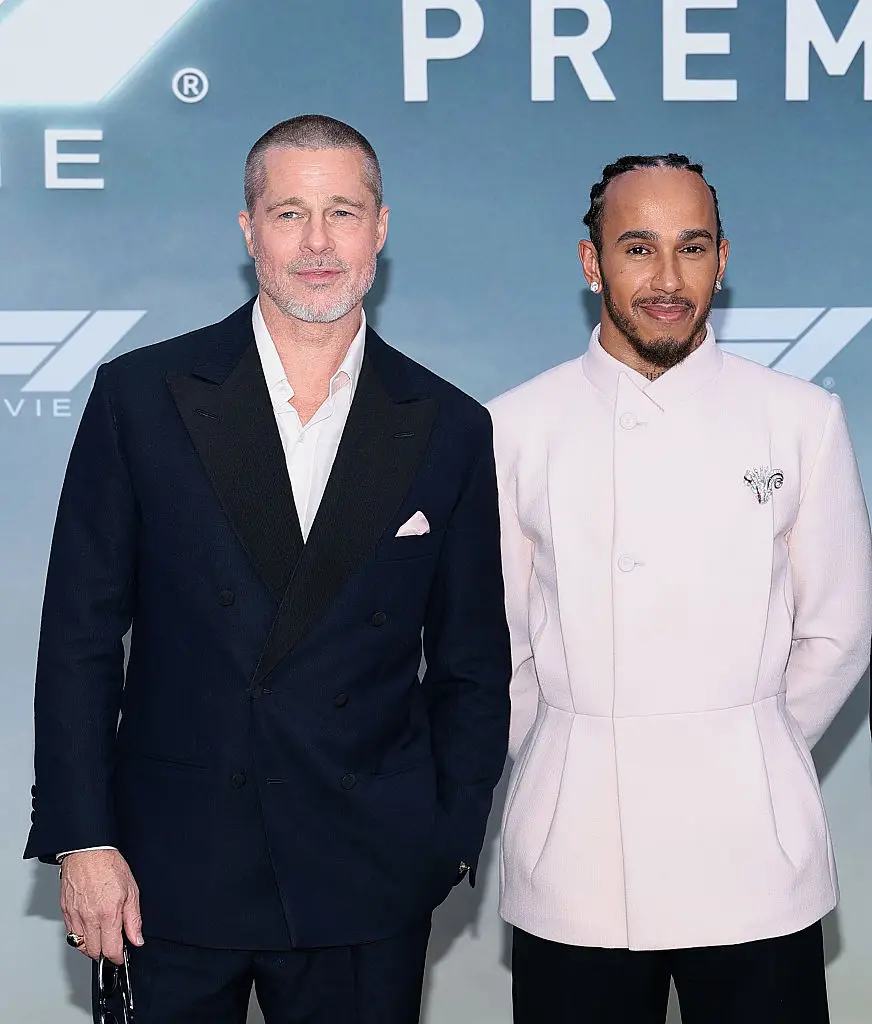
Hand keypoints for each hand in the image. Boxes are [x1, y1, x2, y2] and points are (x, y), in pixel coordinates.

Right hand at [60, 850, 143, 964]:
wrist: (88, 851)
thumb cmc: (109, 866)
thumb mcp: (132, 891)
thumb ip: (134, 919)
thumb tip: (136, 939)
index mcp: (108, 914)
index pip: (111, 949)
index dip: (117, 958)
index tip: (120, 957)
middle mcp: (89, 918)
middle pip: (94, 952)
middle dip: (105, 953)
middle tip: (112, 946)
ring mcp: (75, 916)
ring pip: (81, 945)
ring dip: (92, 946)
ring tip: (101, 937)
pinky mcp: (65, 912)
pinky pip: (71, 933)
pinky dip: (80, 936)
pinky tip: (89, 928)